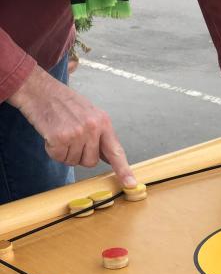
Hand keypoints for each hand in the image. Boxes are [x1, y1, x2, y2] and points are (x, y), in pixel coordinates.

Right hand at [8, 66, 136, 186]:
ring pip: (74, 161)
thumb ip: (101, 136)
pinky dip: (53, 150)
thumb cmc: (64, 102)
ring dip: (65, 152)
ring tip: (61, 133)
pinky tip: (51, 135)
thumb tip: (110, 158)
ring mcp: (76, 133)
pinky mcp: (60, 137)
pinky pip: (59, 157)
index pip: (116, 151)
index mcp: (103, 122)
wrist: (38, 89)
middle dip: (80, 155)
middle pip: (91, 162)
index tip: (130, 183)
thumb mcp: (90, 114)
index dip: (123, 170)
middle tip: (71, 138)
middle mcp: (92, 128)